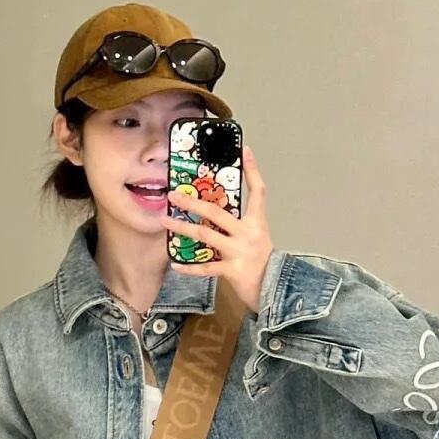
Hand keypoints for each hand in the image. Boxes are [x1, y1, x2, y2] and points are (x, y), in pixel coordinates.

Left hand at [169, 142, 273, 316]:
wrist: (273, 288)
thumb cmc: (261, 260)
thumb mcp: (257, 236)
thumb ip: (240, 223)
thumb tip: (215, 210)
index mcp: (256, 222)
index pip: (258, 191)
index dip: (252, 170)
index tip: (245, 150)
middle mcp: (248, 233)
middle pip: (216, 212)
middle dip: (193, 202)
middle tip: (173, 195)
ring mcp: (239, 251)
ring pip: (206, 235)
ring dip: (183, 228)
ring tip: (165, 221)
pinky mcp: (232, 270)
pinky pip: (206, 267)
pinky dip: (190, 267)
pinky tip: (176, 264)